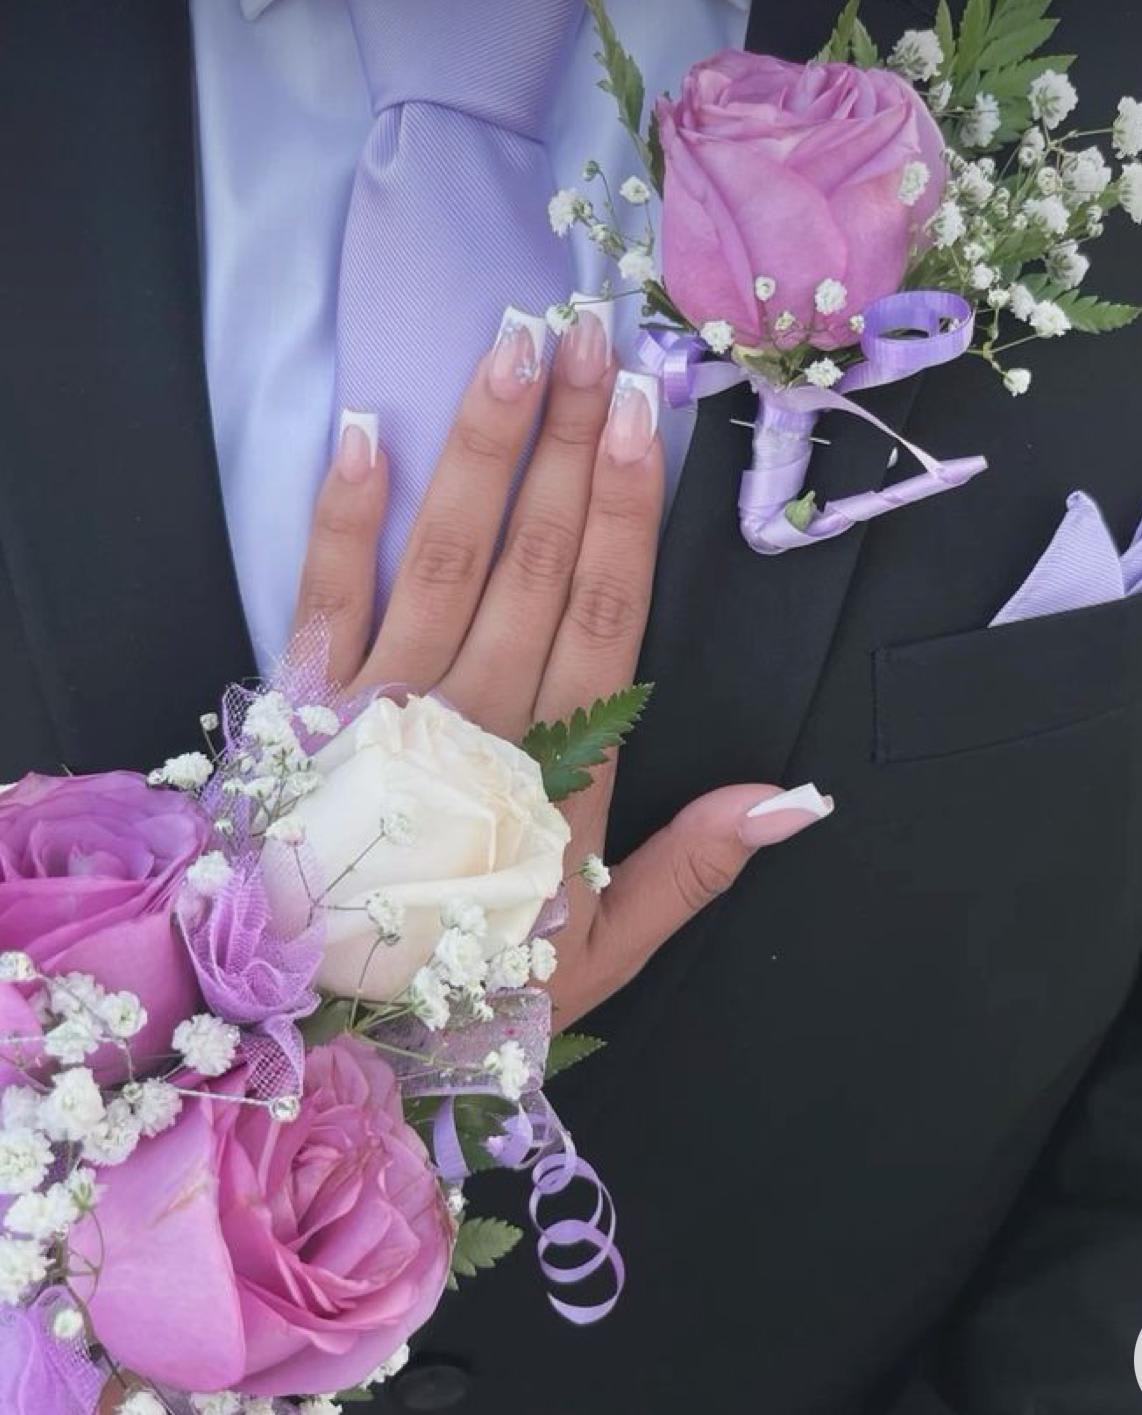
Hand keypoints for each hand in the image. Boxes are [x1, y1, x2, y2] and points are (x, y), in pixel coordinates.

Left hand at [294, 309, 832, 1025]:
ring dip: (478, 451)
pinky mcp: (308, 702)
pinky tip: (363, 429)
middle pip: (531, 560)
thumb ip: (690, 869)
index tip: (640, 412)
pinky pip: (324, 596)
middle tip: (589, 331)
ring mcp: (384, 702)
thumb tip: (795, 797)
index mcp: (555, 768)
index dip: (624, 511)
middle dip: (564, 444)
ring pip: (442, 558)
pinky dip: (339, 517)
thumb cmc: (473, 978)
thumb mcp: (598, 952)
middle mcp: (472, 714)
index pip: (602, 615)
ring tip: (509, 347)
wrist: (325, 1022)